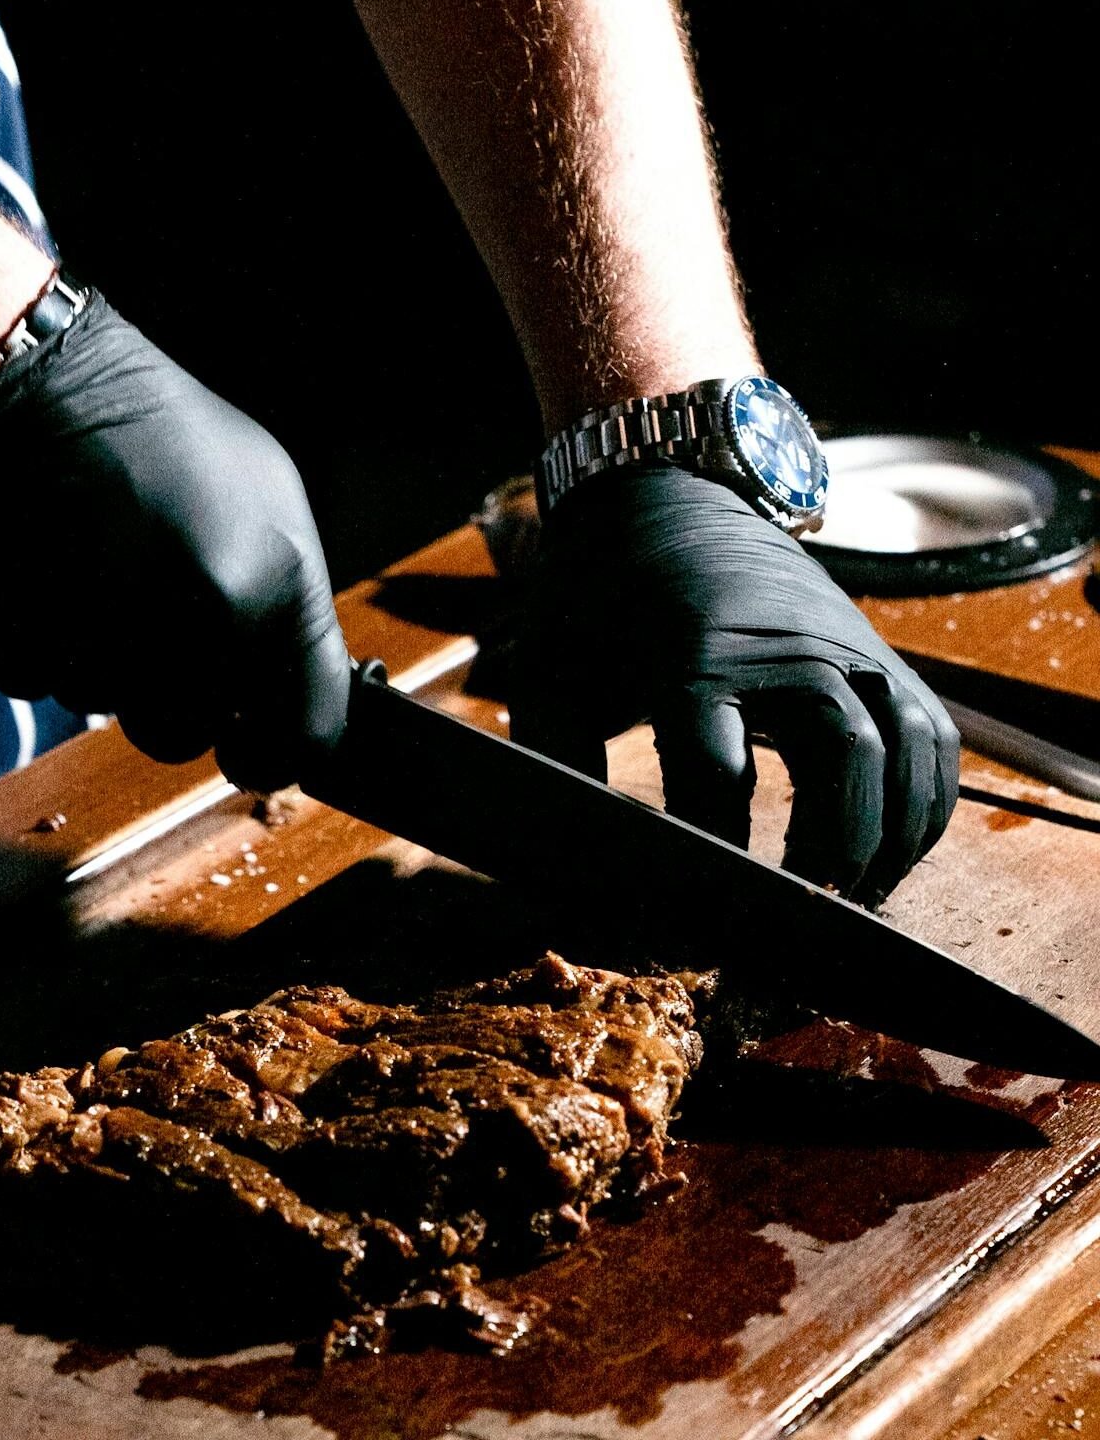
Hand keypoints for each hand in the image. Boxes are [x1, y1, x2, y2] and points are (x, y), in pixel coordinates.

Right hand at [0, 291, 349, 791]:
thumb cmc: (151, 428)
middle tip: (141, 618)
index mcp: (272, 586)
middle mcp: (197, 622)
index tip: (251, 756)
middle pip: (186, 733)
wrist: (19, 372)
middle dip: (164, 695)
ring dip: (92, 656)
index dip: (278, 754)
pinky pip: (32, 679)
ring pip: (104, 705)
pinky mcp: (17, 636)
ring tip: (87, 563)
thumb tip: (276, 693)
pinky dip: (30, 637)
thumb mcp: (263, 499)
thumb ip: (279, 607)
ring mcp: (104, 635)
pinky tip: (34, 566)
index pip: (309, 727)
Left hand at [508, 464, 960, 906]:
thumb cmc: (602, 603)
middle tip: (795, 920)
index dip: (708, 858)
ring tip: (845, 906)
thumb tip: (564, 865)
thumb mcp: (551, 671)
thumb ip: (556, 763)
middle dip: (828, 852)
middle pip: (843, 757)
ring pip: (905, 751)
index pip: (716, 772)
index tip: (690, 924)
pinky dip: (925, 808)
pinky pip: (935, 741)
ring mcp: (847, 646)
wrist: (668, 505)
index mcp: (692, 653)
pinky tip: (884, 859)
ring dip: (887, 841)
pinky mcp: (881, 656)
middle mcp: (788, 647)